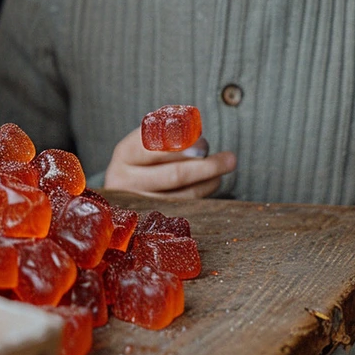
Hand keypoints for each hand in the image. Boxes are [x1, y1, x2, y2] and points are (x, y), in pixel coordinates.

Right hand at [103, 128, 236, 197]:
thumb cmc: (146, 154)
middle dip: (206, 166)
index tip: (204, 142)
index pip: (155, 148)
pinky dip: (203, 194)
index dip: (182, 145)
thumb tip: (200, 140)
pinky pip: (185, 208)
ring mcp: (138, 204)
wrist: (126, 183)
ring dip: (209, 181)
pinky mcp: (152, 220)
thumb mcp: (148, 139)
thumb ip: (169, 134)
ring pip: (183, 195)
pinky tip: (213, 181)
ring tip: (225, 166)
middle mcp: (125, 182)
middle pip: (173, 175)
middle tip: (229, 159)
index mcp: (125, 154)